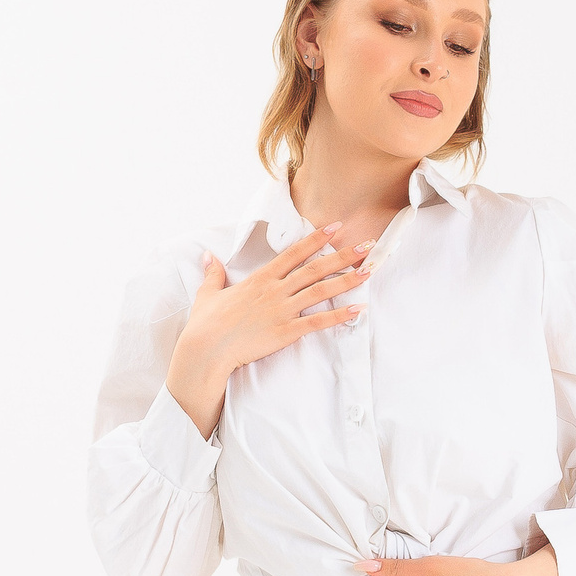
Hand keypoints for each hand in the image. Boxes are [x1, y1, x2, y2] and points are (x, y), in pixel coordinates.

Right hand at [165, 222, 371, 436]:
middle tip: (366, 245)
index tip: (335, 227)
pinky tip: (358, 310)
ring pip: (321, 291)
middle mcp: (275, 290)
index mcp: (260, 279)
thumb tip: (208, 256)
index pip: (294, 253)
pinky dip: (340, 316)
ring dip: (347, 280)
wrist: (207, 348)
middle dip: (342, 255)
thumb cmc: (206, 323)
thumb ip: (213, 273)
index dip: (316, 239)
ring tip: (369, 271)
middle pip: (315, 269)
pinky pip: (318, 322)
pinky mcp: (286, 332)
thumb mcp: (208, 293)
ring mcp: (282, 310)